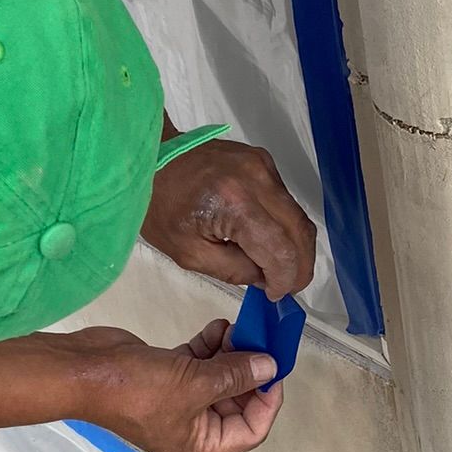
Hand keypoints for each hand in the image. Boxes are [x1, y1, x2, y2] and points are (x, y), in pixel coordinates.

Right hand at [61, 321, 281, 451]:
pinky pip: (199, 365)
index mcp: (199, 447)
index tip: (276, 368)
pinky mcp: (166, 377)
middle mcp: (191, 429)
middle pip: (236, 403)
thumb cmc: (135, 390)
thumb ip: (236, 375)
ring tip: (237, 329)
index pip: (251, 431)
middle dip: (249, 371)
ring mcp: (178, 402)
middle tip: (260, 341)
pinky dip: (210, 347)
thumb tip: (269, 367)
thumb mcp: (194, 384)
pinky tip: (218, 327)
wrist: (83, 370)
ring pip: (218, 379)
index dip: (268, 401)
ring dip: (231, 354)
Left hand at [142, 138, 316, 298]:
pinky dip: (283, 226)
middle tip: (289, 286)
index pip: (282, 249)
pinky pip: (285, 201)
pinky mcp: (263, 161)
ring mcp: (263, 166)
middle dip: (300, 265)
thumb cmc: (160, 206)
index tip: (276, 294)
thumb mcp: (190, 254)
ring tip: (278, 267)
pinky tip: (266, 239)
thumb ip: (234, 271)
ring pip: (297, 216)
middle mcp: (258, 179)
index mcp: (236, 203)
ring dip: (294, 246)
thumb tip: (266, 278)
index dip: (285, 278)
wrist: (151, 157)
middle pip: (300, 231)